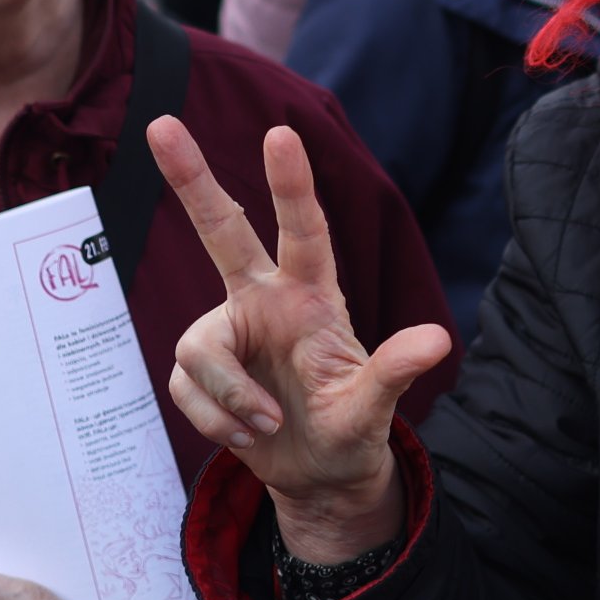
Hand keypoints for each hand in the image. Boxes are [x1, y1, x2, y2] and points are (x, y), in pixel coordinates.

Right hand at [157, 118, 453, 563]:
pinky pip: (188, 388)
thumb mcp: (374, 407)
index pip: (303, 232)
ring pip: (200, 348)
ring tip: (268, 425)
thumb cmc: (351, 429)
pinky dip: (218, 419)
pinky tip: (249, 434)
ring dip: (230, 397)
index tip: (280, 133)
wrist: (318, 475)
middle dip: (191, 179)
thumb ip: (395, 371)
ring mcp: (227, 332)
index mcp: (311, 295)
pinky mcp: (198, 370)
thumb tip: (439, 339)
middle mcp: (263, 300)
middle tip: (161, 124)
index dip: (292, 184)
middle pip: (222, 231)